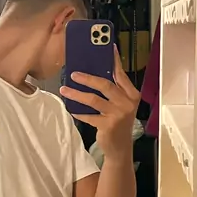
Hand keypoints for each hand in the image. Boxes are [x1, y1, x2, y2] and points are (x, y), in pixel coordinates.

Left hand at [60, 46, 139, 160]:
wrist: (120, 148)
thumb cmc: (118, 122)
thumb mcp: (120, 104)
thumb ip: (113, 90)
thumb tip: (95, 70)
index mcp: (132, 94)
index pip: (120, 74)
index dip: (113, 61)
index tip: (107, 47)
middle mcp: (127, 103)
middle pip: (105, 85)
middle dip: (87, 78)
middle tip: (73, 74)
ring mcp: (118, 115)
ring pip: (93, 100)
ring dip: (76, 94)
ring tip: (64, 89)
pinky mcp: (108, 126)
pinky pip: (88, 116)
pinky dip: (78, 112)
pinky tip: (71, 108)